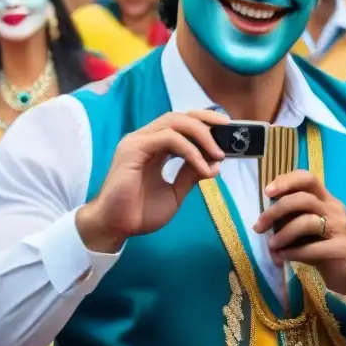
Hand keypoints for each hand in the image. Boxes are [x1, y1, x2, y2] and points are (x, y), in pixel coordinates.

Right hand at [76, 110, 228, 252]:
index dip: (205, 123)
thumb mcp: (175, 193)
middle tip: (229, 132)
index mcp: (155, 146)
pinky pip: (168, 139)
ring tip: (218, 154)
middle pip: (180, 116)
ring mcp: (138, 141)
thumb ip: (191, 175)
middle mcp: (146, 139)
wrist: (115, 228)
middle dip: (207, 121)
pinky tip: (202, 166)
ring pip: (174, 122)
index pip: (182, 123)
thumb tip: (214, 163)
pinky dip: (190, 150)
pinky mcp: (133, 149)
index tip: (228, 132)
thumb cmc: (140, 212)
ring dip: (202, 135)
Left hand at [253, 170, 345, 300]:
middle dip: (276, 211)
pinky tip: (283, 257)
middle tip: (260, 226)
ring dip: (283, 234)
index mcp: (326, 200)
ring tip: (272, 246)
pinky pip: (313, 248)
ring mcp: (340, 229)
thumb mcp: (312, 229)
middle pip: (303, 198)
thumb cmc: (329, 246)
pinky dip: (293, 252)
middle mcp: (334, 209)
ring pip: (307, 221)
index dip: (286, 181)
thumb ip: (293, 220)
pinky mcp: (342, 249)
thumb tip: (265, 222)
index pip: (308, 179)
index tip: (268, 192)